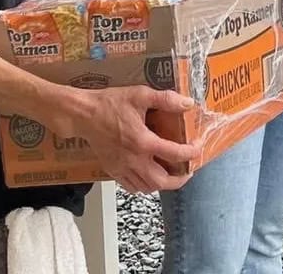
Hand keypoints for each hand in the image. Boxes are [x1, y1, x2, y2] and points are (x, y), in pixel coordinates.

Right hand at [74, 85, 199, 193]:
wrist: (83, 114)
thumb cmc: (110, 103)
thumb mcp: (140, 95)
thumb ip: (166, 99)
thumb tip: (188, 103)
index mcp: (143, 142)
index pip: (175, 154)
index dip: (192, 152)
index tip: (199, 146)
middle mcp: (134, 160)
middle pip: (162, 182)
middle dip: (180, 179)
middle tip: (188, 170)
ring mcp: (122, 168)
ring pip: (147, 188)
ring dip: (163, 184)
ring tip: (172, 173)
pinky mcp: (113, 171)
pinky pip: (132, 187)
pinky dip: (145, 186)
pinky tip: (150, 174)